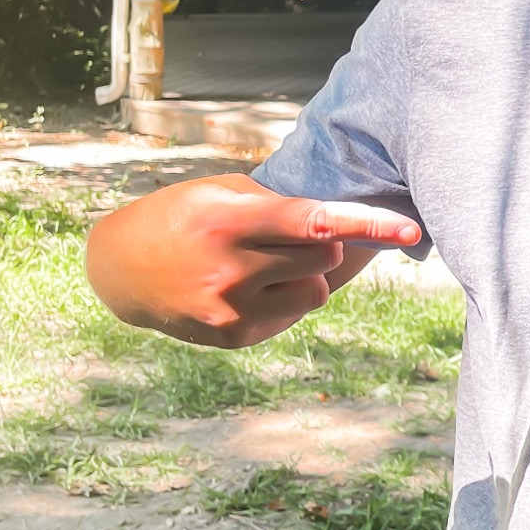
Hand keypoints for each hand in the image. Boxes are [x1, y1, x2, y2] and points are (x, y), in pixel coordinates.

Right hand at [85, 174, 421, 346]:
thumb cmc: (184, 216)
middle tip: (292, 233)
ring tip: (264, 260)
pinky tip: (250, 284)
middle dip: (323, 240)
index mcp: (228, 221)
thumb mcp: (222, 193)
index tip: (408, 228)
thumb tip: (349, 226)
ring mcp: (232, 309)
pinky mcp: (235, 337)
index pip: (312, 221)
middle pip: (324, 254)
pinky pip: (295, 312)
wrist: (121, 270)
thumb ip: (280, 205)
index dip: (366, 224)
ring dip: (307, 271)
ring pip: (317, 288)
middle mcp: (230, 269)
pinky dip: (287, 295)